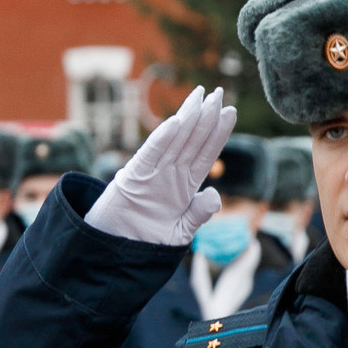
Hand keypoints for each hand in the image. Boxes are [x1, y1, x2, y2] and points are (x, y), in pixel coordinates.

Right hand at [84, 86, 234, 246]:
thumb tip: (214, 196)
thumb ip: (198, 215)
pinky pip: (150, 155)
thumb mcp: (180, 233)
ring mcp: (152, 174)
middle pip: (192, 141)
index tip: (230, 111)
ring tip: (200, 97)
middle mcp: (170, 175)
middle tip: (218, 92)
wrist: (117, 254)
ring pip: (174, 141)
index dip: (218, 133)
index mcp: (184, 186)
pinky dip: (162, 139)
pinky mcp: (133, 178)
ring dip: (188, 119)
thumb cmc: (147, 244)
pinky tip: (175, 122)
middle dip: (206, 117)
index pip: (206, 154)